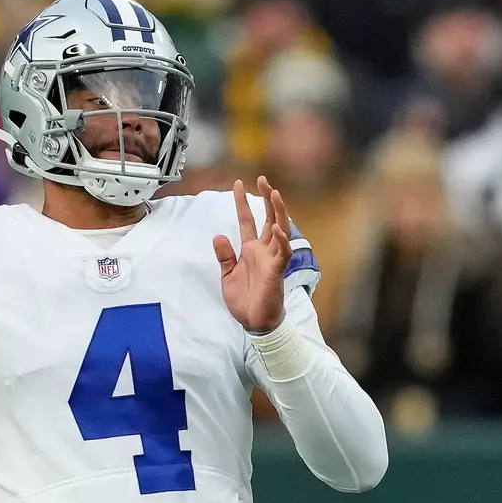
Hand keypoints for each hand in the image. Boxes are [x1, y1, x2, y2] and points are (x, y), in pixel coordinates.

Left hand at [214, 177, 292, 333]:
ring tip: (274, 194)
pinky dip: (281, 241)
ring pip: (279, 230)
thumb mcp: (227, 275)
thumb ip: (225, 256)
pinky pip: (283, 253)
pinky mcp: (277, 272)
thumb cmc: (244, 301)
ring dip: (278, 212)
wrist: (254, 322)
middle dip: (267, 199)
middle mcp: (264, 251)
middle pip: (268, 218)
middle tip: (263, 180)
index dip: (243, 203)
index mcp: (251, 250)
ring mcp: (272, 260)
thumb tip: (218, 236)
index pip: (248, 221)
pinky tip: (277, 229)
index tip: (238, 184)